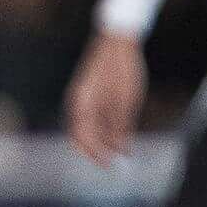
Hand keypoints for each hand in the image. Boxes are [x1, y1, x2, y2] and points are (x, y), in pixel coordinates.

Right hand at [65, 32, 146, 165]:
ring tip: (123, 152)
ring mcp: (86, 98)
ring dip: (104, 141)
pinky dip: (108, 129)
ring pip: (91, 128)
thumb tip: (121, 151)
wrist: (118, 41)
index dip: (96, 154)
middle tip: (114, 165)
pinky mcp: (94, 94)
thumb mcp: (126, 101)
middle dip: (97, 151)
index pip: (83, 137)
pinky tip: (122, 136)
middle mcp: (79, 103)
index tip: (110, 166)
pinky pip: (98, 118)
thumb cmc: (121, 69)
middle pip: (83, 136)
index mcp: (82, 104)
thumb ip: (120, 126)